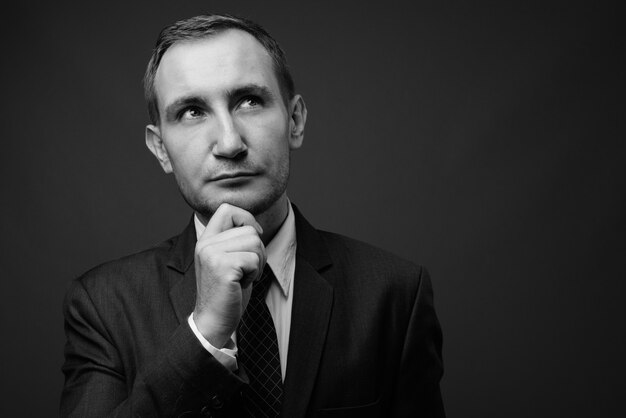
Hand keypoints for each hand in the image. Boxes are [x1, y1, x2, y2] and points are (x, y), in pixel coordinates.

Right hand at [192, 203, 265, 347]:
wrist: (213, 322)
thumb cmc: (227, 292)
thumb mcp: (228, 260)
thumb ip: (234, 240)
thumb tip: (255, 225)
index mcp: (205, 240)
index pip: (227, 209)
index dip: (246, 219)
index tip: (252, 237)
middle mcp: (205, 244)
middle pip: (249, 228)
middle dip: (257, 249)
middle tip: (246, 269)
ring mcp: (212, 254)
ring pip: (254, 242)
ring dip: (257, 262)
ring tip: (243, 277)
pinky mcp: (223, 267)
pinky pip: (254, 259)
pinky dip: (254, 273)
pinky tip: (241, 284)